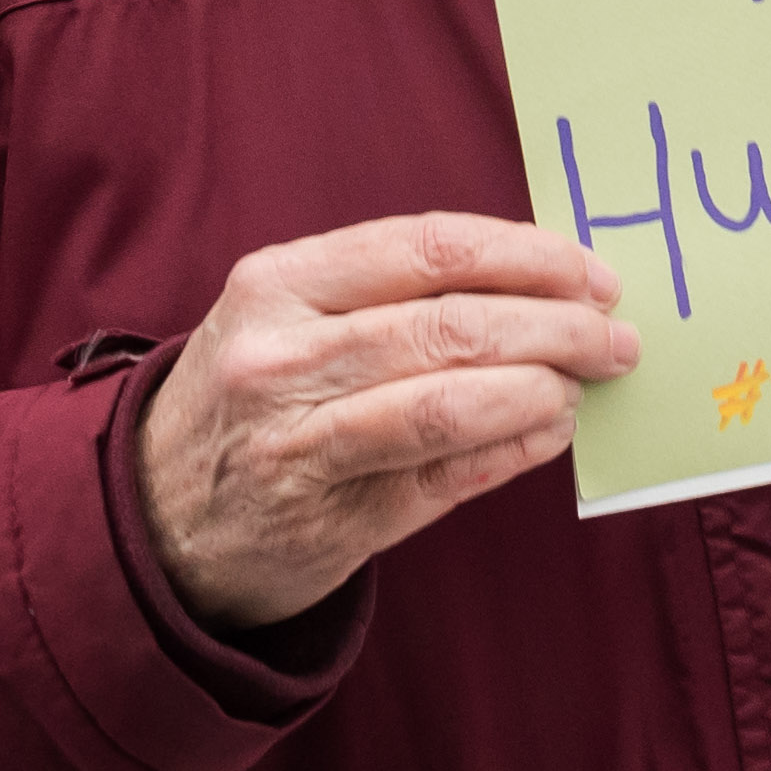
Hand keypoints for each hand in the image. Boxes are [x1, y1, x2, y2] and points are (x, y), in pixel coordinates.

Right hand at [135, 214, 642, 631]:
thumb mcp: (284, 315)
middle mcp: (280, 360)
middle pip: (448, 327)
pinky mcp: (329, 522)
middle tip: (614, 335)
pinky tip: (549, 434)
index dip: (523, 255)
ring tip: (583, 386)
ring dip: (540, 391)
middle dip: (554, 326)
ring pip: (447, 405)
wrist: (156, 513)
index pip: (425, 248)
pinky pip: (444, 480)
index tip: (589, 270)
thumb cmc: (252, 394)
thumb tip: (540, 281)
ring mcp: (299, 446)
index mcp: (276, 285)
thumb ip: (387, 291)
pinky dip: (512, 452)